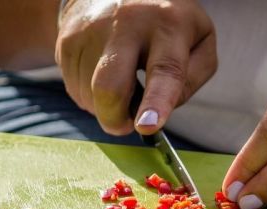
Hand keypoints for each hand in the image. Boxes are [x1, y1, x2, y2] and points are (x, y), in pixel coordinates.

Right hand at [56, 0, 216, 134]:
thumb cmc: (167, 24)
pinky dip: (91, 96)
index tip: (147, 126)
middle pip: (109, 87)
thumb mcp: (199, 41)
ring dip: (105, 106)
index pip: (164, 70)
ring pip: (90, 96)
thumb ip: (191, 79)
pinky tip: (103, 75)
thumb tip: (160, 112)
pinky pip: (75, 90)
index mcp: (168, 26)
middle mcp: (127, 24)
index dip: (156, 102)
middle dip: (114, 120)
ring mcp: (91, 30)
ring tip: (121, 82)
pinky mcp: (67, 40)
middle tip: (125, 124)